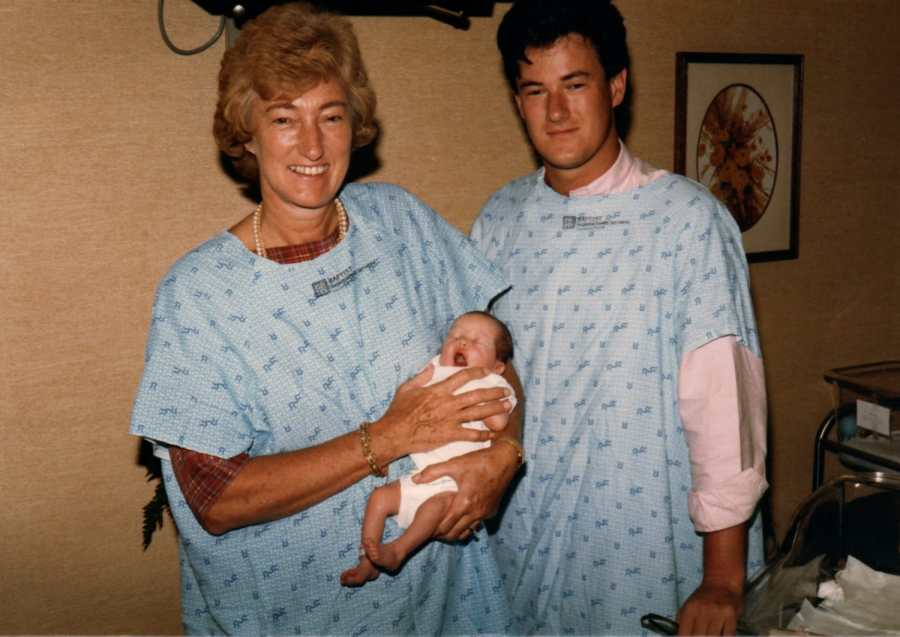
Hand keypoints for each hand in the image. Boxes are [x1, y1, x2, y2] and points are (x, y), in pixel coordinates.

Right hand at [373, 366, 511, 461]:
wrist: (393, 434)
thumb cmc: (398, 411)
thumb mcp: (407, 388)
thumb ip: (422, 376)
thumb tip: (433, 365)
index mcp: (438, 390)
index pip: (463, 377)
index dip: (479, 372)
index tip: (489, 372)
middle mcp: (447, 403)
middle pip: (477, 395)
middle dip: (494, 392)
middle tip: (507, 391)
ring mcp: (450, 419)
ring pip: (478, 413)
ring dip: (495, 409)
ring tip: (507, 407)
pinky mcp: (449, 435)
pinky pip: (471, 434)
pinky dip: (484, 434)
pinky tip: (493, 434)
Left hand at [412, 441, 520, 540]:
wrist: (504, 460)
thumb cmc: (478, 461)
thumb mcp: (454, 463)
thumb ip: (432, 472)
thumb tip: (414, 479)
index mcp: (465, 502)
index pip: (446, 525)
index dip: (435, 529)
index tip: (427, 528)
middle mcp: (476, 511)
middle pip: (456, 532)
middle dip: (444, 533)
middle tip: (433, 531)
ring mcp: (486, 513)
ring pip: (468, 530)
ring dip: (457, 530)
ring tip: (445, 528)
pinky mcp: (493, 511)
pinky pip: (478, 523)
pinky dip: (469, 524)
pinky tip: (461, 519)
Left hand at [676, 577, 742, 635]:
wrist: (722, 581)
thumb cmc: (705, 595)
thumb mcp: (688, 605)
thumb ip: (683, 621)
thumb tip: (680, 635)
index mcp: (689, 610)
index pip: (684, 634)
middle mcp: (702, 611)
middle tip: (702, 635)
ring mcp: (717, 613)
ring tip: (711, 634)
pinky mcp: (730, 615)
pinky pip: (728, 634)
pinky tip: (722, 634)